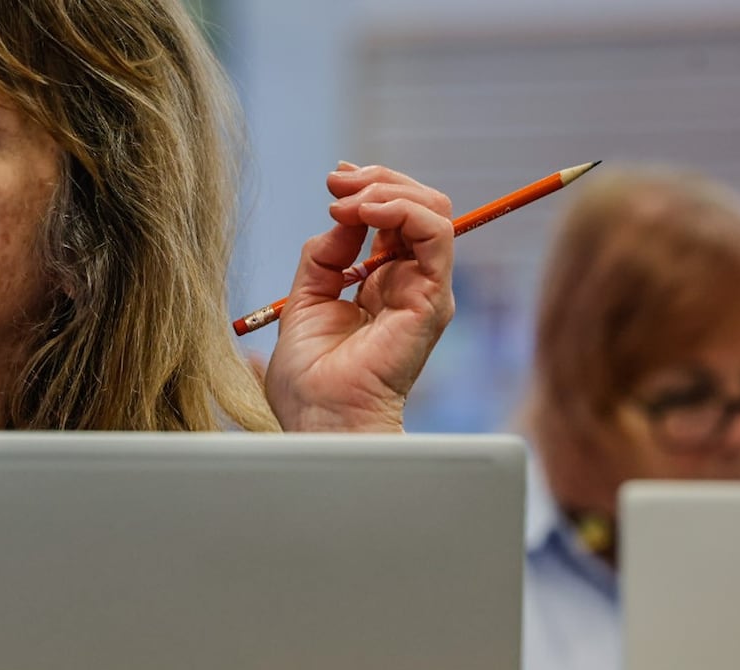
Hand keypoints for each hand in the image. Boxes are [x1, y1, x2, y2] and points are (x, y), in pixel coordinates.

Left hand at [264, 163, 454, 431]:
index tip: (333, 180)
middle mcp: (409, 284)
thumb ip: (323, 257)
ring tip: (347, 202)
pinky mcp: (432, 298)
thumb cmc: (310, 381)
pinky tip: (366, 214)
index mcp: (380, 285)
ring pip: (432, 210)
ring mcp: (425, 290)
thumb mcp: (304, 301)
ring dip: (387, 191)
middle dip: (376, 181)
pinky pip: (435, 233)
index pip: (392, 219)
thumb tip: (340, 218)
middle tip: (335, 180)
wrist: (322, 419)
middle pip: (416, 206)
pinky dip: (402, 210)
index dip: (367, 190)